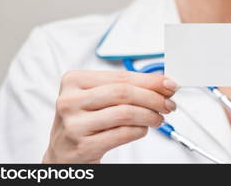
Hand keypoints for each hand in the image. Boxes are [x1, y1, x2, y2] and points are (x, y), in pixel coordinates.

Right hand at [42, 70, 176, 162]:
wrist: (62, 153)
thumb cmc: (83, 121)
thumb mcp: (98, 98)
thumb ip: (126, 88)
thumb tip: (162, 84)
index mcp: (74, 81)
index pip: (121, 77)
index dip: (150, 81)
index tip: (169, 85)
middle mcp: (70, 100)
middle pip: (124, 93)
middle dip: (153, 98)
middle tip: (168, 104)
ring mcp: (75, 124)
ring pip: (125, 113)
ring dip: (150, 115)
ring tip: (158, 118)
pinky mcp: (83, 146)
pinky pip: (122, 134)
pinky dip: (139, 131)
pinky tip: (143, 129)